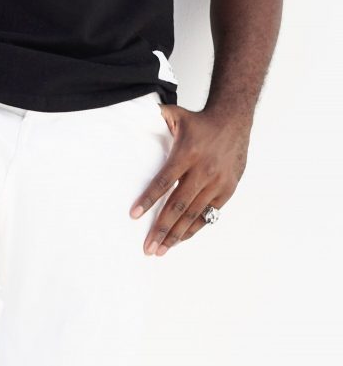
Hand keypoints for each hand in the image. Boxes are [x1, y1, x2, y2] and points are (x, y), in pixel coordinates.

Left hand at [128, 104, 251, 255]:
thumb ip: (155, 118)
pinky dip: (194, 228)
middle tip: (147, 248)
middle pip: (178, 205)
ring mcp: (217, 183)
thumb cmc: (200, 121)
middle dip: (161, 229)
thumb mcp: (176, 115)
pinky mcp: (227, 190)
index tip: (134, 215)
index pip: (165, 181)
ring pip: (194, 215)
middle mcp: (204, 170)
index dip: (149, 199)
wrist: (234, 120)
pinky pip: (208, 215)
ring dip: (176, 234)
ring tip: (160, 250)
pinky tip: (180, 238)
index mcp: (188, 153)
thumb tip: (132, 116)